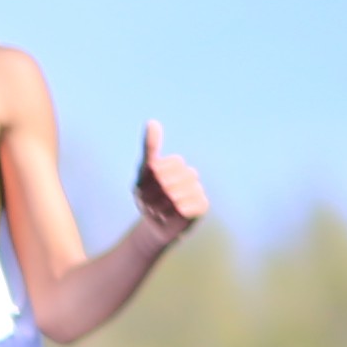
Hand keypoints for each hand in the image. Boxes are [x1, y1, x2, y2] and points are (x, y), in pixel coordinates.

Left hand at [133, 122, 206, 237]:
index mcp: (175, 164)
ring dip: (159, 207)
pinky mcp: (203, 205)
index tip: (143, 190)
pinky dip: (171, 215)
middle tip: (151, 204)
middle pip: (164, 182)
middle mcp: (190, 174)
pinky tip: (169, 217)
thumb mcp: (143, 174)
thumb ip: (150, 147)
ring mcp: (198, 189)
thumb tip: (152, 121)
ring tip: (159, 211)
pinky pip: (184, 208)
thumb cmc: (148, 198)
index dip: (145, 183)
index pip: (156, 168)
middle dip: (151, 196)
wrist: (155, 224)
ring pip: (172, 196)